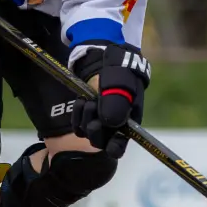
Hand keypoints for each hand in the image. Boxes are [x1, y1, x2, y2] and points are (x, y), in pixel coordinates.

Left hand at [69, 43, 150, 157]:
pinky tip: (81, 101)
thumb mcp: (121, 82)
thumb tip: (109, 122)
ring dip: (85, 117)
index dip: (114, 147)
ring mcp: (98, 123)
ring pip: (87, 134)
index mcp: (129, 123)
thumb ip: (117, 101)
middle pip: (100, 142)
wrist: (104, 59)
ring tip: (89, 100)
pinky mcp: (85, 117)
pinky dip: (77, 115)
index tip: (109, 143)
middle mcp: (113, 127)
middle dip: (94, 127)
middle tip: (93, 106)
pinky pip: (77, 126)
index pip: (120, 146)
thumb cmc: (119, 71)